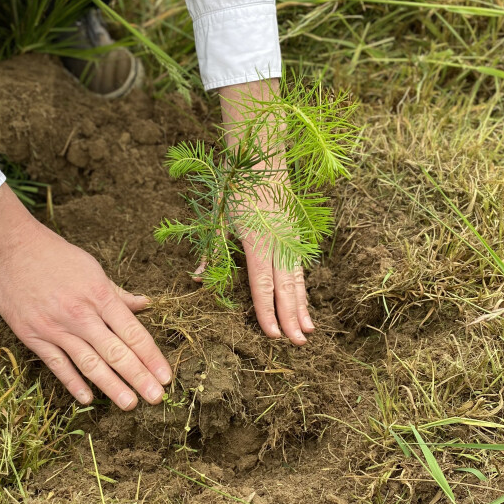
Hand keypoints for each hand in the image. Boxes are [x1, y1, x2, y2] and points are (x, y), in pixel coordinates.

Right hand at [0, 185, 171, 408]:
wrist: (9, 248)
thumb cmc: (54, 255)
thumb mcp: (92, 268)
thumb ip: (117, 293)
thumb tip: (145, 304)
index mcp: (99, 295)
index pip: (133, 332)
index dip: (151, 357)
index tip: (166, 376)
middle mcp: (81, 314)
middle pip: (116, 352)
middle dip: (139, 378)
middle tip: (157, 399)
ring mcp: (56, 327)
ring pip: (89, 363)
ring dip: (112, 386)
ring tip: (130, 404)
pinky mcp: (33, 335)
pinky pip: (57, 364)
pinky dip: (72, 383)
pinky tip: (88, 399)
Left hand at [217, 79, 314, 345]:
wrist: (262, 160)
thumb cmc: (236, 188)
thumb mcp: (218, 219)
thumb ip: (211, 251)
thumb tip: (195, 277)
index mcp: (257, 243)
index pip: (262, 286)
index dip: (267, 313)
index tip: (273, 335)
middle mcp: (278, 245)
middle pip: (286, 289)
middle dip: (292, 318)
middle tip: (299, 343)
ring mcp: (290, 240)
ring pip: (298, 281)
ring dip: (302, 307)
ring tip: (309, 330)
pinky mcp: (295, 236)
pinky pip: (300, 269)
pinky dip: (303, 289)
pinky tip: (305, 303)